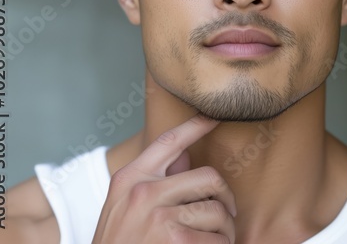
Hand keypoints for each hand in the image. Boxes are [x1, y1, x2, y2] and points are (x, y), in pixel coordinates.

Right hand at [92, 114, 237, 242]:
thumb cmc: (119, 243)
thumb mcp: (124, 207)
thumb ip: (155, 180)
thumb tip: (187, 154)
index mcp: (130, 178)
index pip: (169, 141)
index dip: (196, 125)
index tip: (215, 116)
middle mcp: (143, 192)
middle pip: (209, 177)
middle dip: (226, 198)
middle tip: (227, 215)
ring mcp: (157, 215)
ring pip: (217, 211)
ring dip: (224, 231)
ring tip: (216, 240)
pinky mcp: (173, 238)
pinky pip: (215, 238)